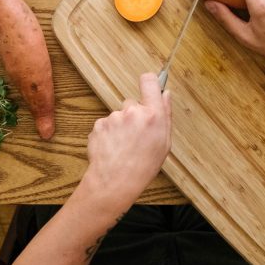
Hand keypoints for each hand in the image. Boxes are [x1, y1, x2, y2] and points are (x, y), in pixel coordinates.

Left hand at [82, 72, 171, 214]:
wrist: (114, 182)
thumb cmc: (143, 167)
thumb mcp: (165, 143)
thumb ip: (165, 115)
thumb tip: (166, 94)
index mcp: (152, 115)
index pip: (149, 82)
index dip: (149, 82)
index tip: (149, 86)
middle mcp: (132, 111)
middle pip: (133, 103)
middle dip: (134, 115)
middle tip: (136, 136)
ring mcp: (113, 117)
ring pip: (118, 115)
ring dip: (120, 126)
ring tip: (123, 147)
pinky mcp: (98, 124)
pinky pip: (106, 124)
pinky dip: (108, 134)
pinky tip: (113, 148)